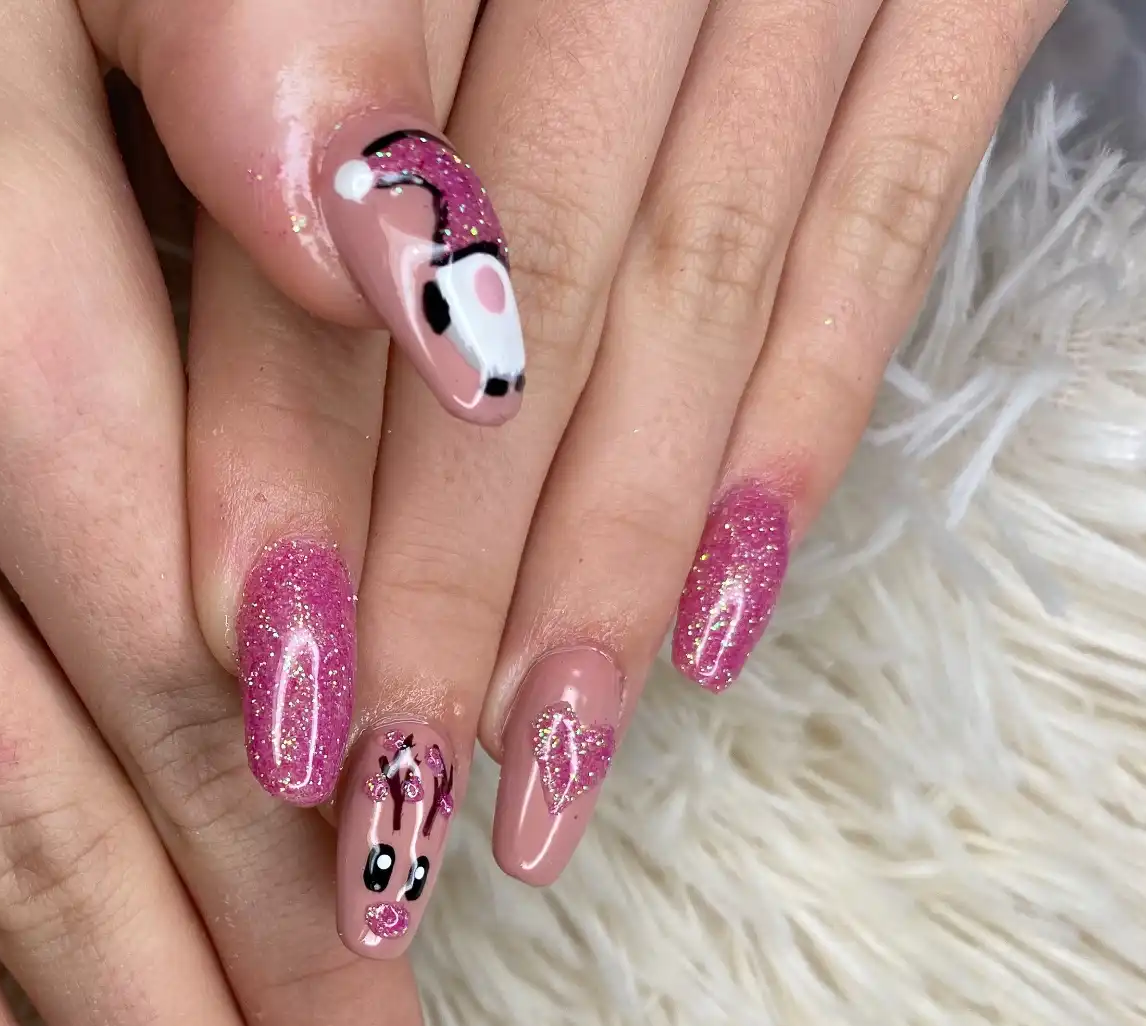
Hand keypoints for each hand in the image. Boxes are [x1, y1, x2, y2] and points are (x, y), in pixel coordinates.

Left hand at [184, 0, 1065, 952]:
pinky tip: (729, 622)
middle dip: (451, 577)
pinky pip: (895, 201)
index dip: (295, 457)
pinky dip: (807, 415)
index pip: (349, 213)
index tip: (251, 687)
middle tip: (384, 824)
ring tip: (542, 785)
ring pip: (709, 284)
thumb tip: (354, 249)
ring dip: (621, 563)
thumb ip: (250, 20)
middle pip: (535, 292)